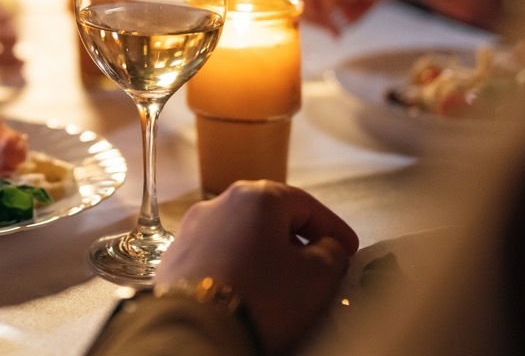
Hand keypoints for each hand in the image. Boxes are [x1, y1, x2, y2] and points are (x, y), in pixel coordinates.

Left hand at [156, 181, 357, 355]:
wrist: (195, 329)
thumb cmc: (263, 296)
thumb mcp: (317, 276)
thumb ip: (331, 253)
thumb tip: (327, 247)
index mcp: (256, 196)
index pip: (306, 205)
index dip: (333, 228)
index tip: (350, 249)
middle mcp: (218, 202)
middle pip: (269, 215)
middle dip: (297, 238)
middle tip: (319, 262)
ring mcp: (190, 228)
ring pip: (240, 234)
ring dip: (264, 252)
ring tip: (283, 279)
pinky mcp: (174, 256)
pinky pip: (217, 255)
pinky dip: (237, 266)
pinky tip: (248, 288)